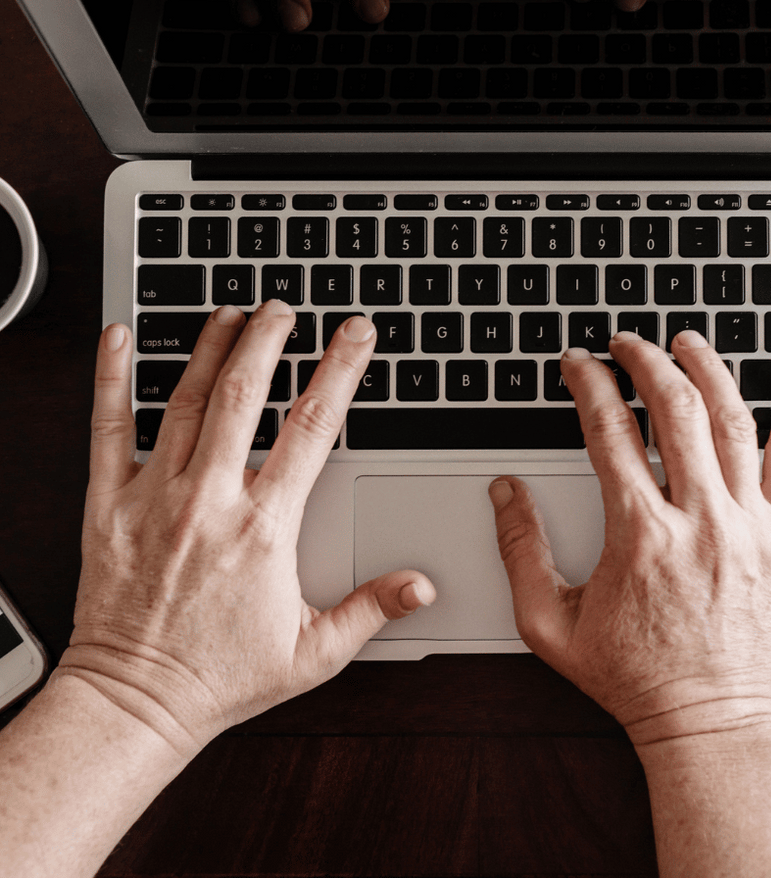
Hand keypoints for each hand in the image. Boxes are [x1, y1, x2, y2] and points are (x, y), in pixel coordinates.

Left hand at [58, 303, 433, 755]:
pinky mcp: (109, 506)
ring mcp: (155, 498)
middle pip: (246, 395)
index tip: (353, 336)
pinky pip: (108, 429)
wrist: (135, 703)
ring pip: (187, 401)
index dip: (339, 372)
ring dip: (211, 348)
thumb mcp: (312, 653)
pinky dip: (112, 378)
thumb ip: (372, 610)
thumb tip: (422, 586)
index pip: (312, 428)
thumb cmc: (219, 677)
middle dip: (269, 339)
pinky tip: (120, 338)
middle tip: (282, 308)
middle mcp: (210, 502)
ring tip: (229, 312)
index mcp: (264, 528)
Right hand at [490, 330, 770, 747]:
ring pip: (732, 420)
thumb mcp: (549, 624)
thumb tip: (505, 492)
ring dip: (706, 369)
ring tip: (685, 340)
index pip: (610, 432)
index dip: (589, 385)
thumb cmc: (633, 677)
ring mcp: (747, 524)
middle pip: (675, 410)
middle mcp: (698, 520)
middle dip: (645, 361)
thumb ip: (520, 551)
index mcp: (639, 535)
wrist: (710, 720)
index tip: (578, 365)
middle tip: (627, 343)